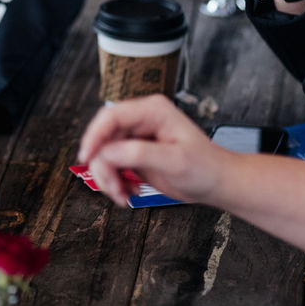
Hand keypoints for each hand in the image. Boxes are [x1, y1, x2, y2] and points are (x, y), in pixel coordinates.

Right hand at [77, 95, 228, 206]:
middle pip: (103, 138)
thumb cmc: (205, 168)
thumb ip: (139, 154)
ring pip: (104, 154)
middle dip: (103, 166)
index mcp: (152, 111)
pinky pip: (111, 165)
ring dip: (108, 178)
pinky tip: (129, 191)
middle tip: (113, 188)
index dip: (94, 136)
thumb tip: (107, 152)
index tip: (87, 157)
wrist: (217, 183)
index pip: (111, 116)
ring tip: (124, 195)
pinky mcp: (134, 153)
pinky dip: (115, 181)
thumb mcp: (174, 161)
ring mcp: (136, 137)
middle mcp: (141, 120)